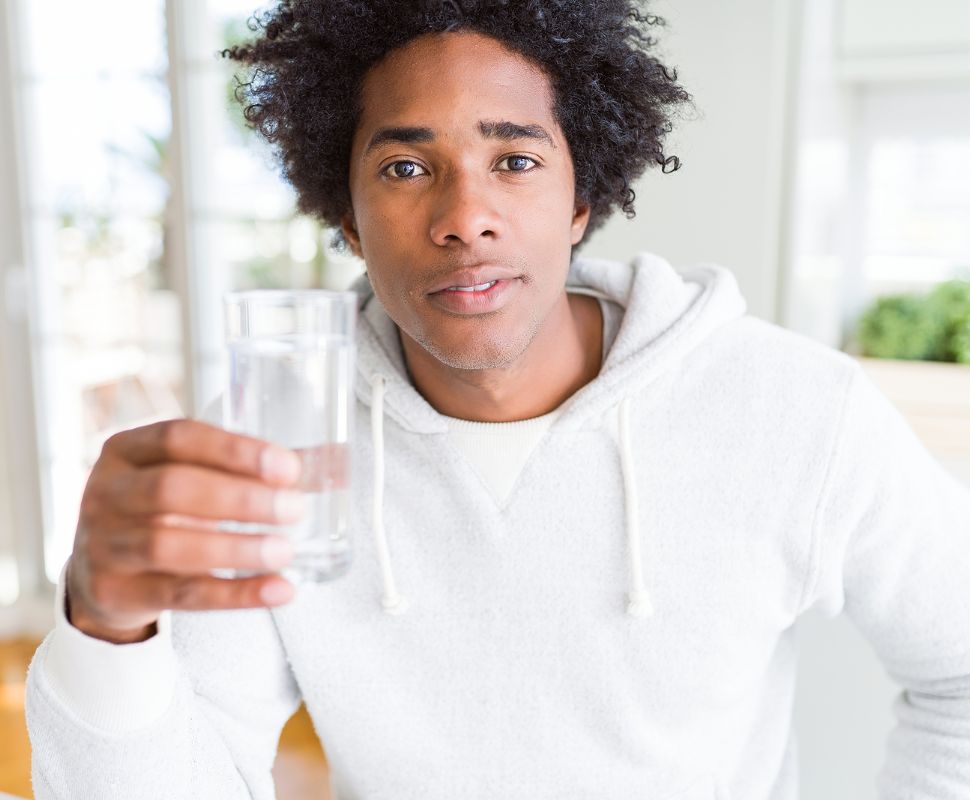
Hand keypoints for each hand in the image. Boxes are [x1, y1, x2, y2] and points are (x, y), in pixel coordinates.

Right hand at [65, 418, 305, 643]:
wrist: (102, 575)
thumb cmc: (160, 511)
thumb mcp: (187, 477)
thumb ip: (247, 469)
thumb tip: (331, 464)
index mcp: (127, 449)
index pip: (179, 437)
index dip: (236, 450)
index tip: (288, 466)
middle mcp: (107, 491)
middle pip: (173, 489)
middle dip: (241, 499)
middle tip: (294, 509)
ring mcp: (104, 543)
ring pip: (170, 544)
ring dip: (237, 547)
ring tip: (285, 550)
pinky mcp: (116, 591)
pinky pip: (181, 594)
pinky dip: (236, 593)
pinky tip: (278, 590)